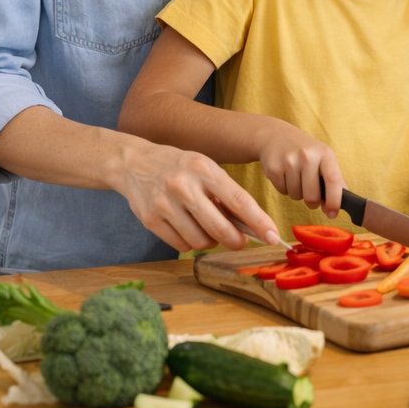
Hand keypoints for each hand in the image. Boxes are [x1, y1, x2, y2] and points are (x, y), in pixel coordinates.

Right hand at [115, 141, 280, 252]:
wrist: (134, 162)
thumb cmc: (179, 166)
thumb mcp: (205, 168)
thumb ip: (224, 192)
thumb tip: (250, 223)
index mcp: (204, 169)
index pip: (239, 200)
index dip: (259, 222)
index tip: (273, 236)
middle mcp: (184, 186)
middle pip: (220, 227)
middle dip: (236, 240)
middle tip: (241, 242)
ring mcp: (165, 204)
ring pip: (200, 241)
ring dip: (212, 242)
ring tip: (211, 231)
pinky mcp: (150, 220)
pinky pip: (180, 245)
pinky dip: (191, 244)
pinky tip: (191, 231)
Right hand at [256, 121, 343, 218]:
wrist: (276, 136)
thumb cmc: (305, 151)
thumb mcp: (323, 158)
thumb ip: (334, 180)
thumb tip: (338, 206)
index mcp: (325, 154)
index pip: (333, 180)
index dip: (334, 200)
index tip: (333, 214)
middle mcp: (308, 156)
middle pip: (312, 196)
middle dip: (312, 201)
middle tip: (310, 194)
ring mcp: (289, 161)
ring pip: (296, 196)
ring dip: (297, 193)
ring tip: (296, 177)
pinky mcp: (274, 168)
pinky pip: (282, 192)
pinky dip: (284, 188)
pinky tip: (285, 174)